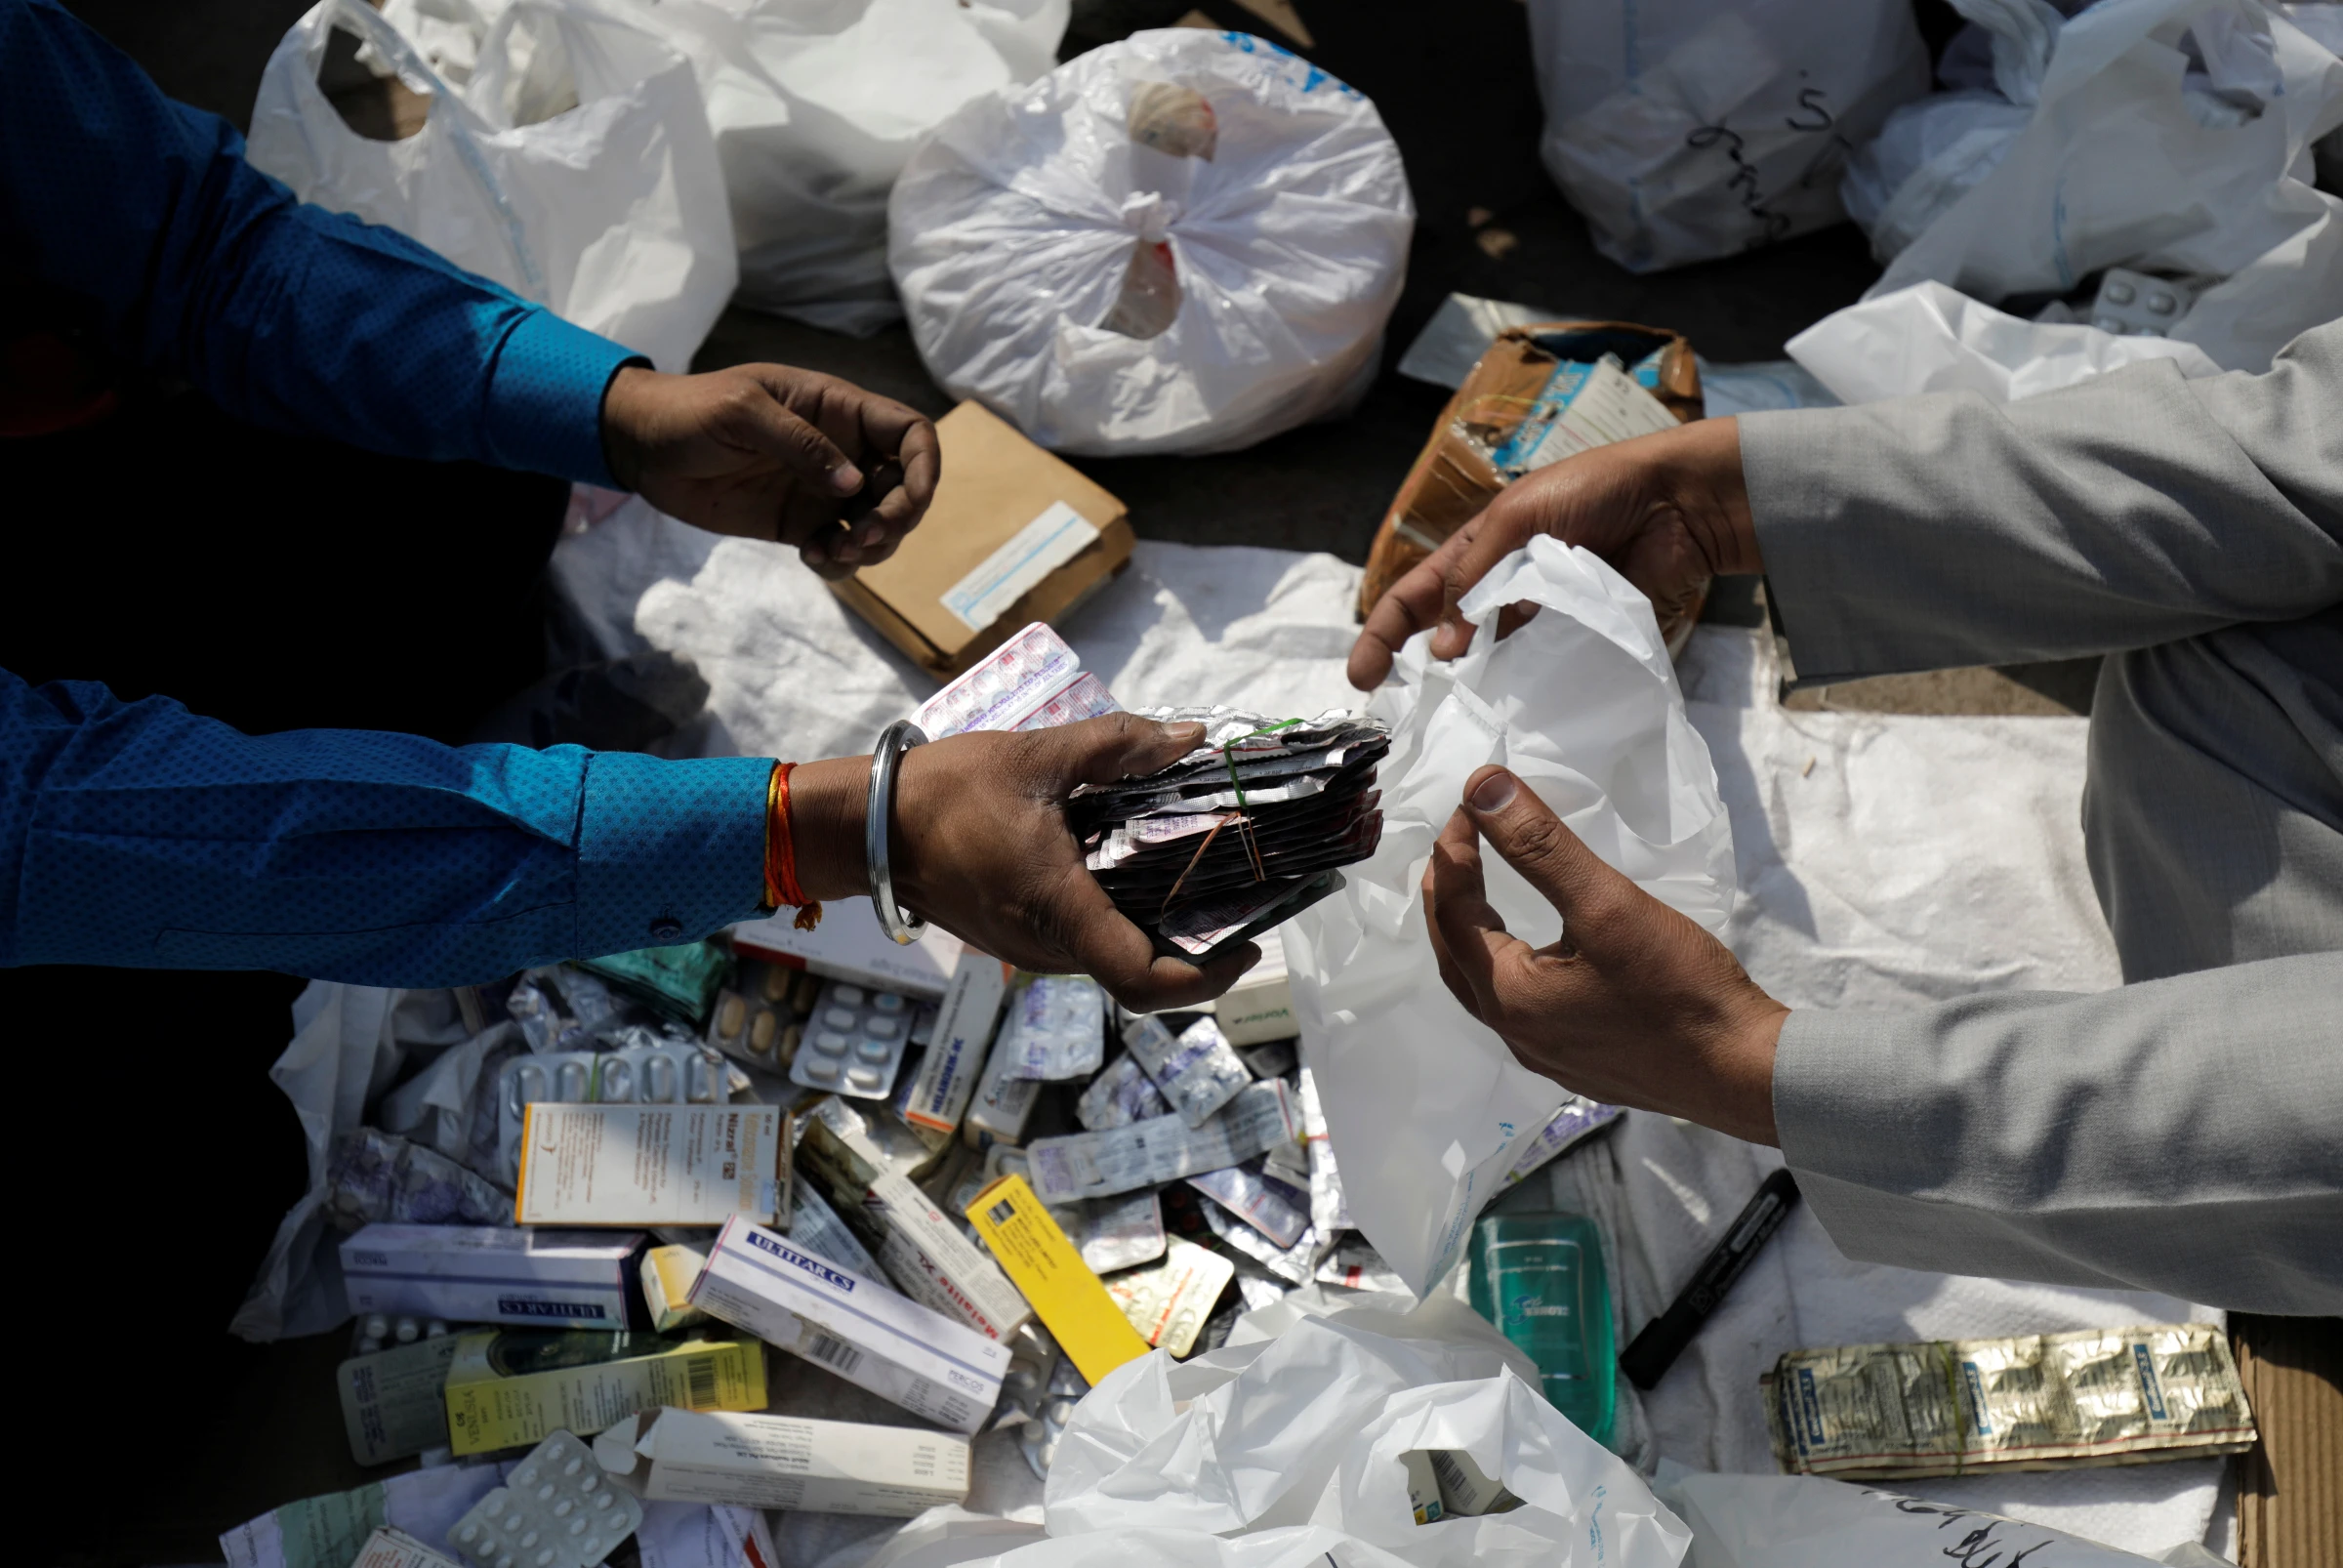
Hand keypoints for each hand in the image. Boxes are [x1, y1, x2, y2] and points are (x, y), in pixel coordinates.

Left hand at [600, 364, 939, 578]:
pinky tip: (812, 556)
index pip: (910, 433)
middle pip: (904, 488)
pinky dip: (839, 563)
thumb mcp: (742, 411)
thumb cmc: (690, 411)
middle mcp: (842, 450)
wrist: (642, 447)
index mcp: (838, 410)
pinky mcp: (800, 525)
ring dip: (872, 546)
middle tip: (862, 537)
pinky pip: (841, 551)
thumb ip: (800, 442)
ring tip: (832, 550)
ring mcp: (823, 491)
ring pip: (880, 525)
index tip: (912, 500)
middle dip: (898, 518)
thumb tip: (853, 483)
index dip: (925, 465)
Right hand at [785, 715, 1258, 1010]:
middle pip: (1140, 972)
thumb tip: (1191, 737)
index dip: (1207, 974)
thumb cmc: (944, 793)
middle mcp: (1048, 948)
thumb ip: (1118, 745)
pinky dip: (1120, 916)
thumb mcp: (1037, 756)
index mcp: (1059, 910)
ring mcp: (1029, 950)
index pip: (1145, 978)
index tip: (1249, 941)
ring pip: (1112, 957)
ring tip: (1197, 870)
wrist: (864, 828)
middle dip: (1196, 943)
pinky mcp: (1015, 937)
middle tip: (1238, 892)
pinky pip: (1083, 941)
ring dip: (1157, 928)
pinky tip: (1135, 864)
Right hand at [1348, 416, 1756, 690]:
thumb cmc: (1593, 492)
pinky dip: (1525, 694)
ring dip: (1473, 690)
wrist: (1676, 504)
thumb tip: (1442, 650)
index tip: (1361, 678)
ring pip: (1493, 664)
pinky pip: (1545, 675)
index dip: (1383, 634)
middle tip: (1400, 718)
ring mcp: (1541, 620)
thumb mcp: (1516, 519)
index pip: (1415, 596)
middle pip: (1446, 637)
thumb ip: (1474, 579)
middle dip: (1416, 673)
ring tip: (1455, 725)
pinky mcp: (1581, 642)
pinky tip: (1511, 718)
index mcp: (1479, 552)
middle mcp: (1503, 591)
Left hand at [1424, 764, 1786, 1144]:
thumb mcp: (1607, 904)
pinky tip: (1535, 951)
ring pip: (1485, 984)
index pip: (1452, 913)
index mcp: (1507, 998)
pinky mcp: (1580, 1060)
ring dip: (1474, 932)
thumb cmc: (1679, 990)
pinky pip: (1522, 1006)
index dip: (1453, 852)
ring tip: (1480, 889)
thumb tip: (1481, 787)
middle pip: (1454, 954)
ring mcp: (1547, 1054)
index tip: (1471, 804)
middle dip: (1448, 894)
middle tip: (1458, 843)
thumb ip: (1540, 846)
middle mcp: (1514, 1034)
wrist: (1746, 1074)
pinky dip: (1509, 963)